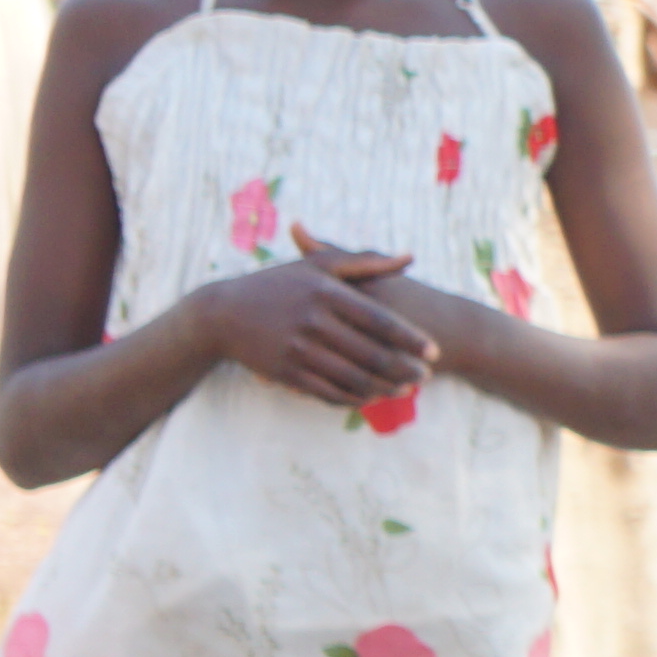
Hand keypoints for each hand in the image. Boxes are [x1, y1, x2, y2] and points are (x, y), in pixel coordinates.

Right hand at [193, 249, 437, 413]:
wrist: (221, 314)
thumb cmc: (277, 285)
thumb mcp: (318, 266)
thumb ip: (366, 262)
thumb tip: (410, 257)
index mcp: (325, 294)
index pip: (379, 321)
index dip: (411, 340)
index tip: (434, 352)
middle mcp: (312, 322)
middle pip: (371, 354)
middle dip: (404, 369)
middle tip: (427, 376)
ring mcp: (297, 350)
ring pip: (353, 378)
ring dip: (385, 388)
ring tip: (407, 388)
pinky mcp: (285, 373)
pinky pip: (329, 392)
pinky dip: (354, 398)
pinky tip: (372, 397)